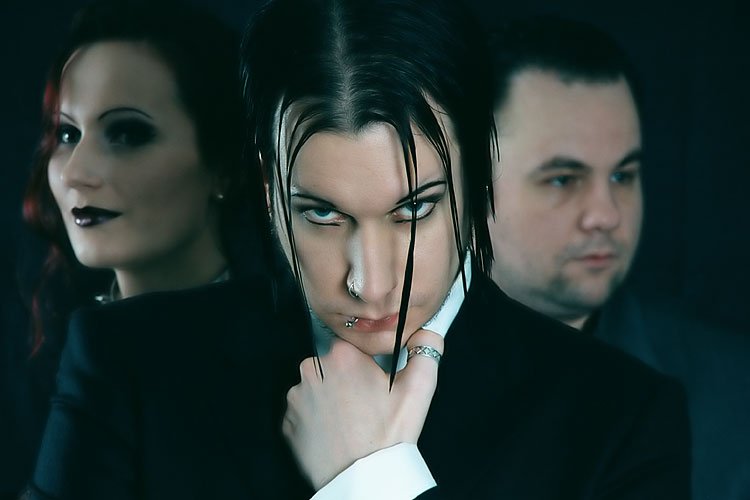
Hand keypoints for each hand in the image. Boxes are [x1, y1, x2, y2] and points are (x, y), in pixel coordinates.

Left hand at [283, 329, 443, 489]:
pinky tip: (336, 432)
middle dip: (347, 380)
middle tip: (366, 405)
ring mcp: (296, 397)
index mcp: (342, 356)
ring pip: (316, 388)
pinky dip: (316, 420)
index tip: (374, 382)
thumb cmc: (388, 435)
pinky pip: (304, 412)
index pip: (352, 347)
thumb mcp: (419, 389)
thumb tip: (427, 333)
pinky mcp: (288, 422)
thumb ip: (427, 350)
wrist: (364, 478)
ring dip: (330, 399)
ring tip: (351, 422)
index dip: (365, 365)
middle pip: (332, 365)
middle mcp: (312, 370)